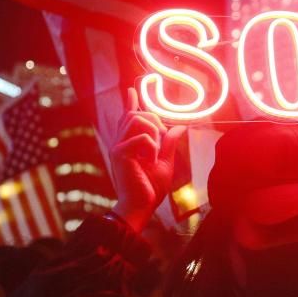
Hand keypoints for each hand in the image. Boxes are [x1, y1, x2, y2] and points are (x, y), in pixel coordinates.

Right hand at [110, 88, 185, 231]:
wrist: (141, 206)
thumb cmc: (150, 188)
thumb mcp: (165, 162)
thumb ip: (169, 144)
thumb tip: (180, 127)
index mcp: (128, 143)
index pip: (127, 117)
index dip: (131, 102)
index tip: (133, 90)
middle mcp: (119, 142)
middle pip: (135, 114)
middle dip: (154, 120)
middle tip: (162, 138)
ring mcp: (117, 146)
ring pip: (136, 119)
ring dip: (153, 132)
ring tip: (154, 151)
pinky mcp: (119, 153)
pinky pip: (141, 137)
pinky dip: (152, 147)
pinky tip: (149, 161)